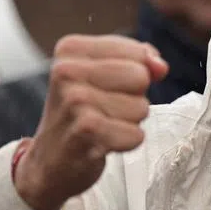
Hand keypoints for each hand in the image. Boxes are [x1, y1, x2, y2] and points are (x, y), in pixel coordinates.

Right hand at [14, 35, 167, 209]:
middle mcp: (67, 71)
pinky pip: (136, 135)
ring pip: (141, 107)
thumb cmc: (82, 113)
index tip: (108, 88)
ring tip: (103, 126)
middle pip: (141, 77)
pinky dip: (126, 143)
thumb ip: (138, 61)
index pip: (137, 53)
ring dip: (129, 123)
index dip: (136, 74)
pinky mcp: (86, 130)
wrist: (50, 160)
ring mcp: (74, 100)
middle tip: (106, 110)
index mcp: (71, 49)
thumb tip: (160, 66)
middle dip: (134, 98)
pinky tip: (102, 142)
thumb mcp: (103, 76)